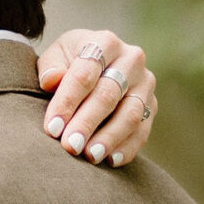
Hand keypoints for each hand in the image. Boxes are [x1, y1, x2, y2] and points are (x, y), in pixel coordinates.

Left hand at [37, 29, 156, 166]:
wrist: (93, 67)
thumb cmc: (69, 63)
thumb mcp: (56, 57)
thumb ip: (51, 68)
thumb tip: (52, 80)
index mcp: (105, 42)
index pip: (85, 74)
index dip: (67, 101)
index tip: (52, 127)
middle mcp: (131, 59)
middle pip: (108, 94)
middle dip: (87, 122)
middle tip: (70, 146)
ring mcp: (145, 83)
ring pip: (131, 113)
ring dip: (109, 137)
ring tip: (90, 156)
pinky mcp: (152, 105)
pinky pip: (143, 130)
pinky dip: (128, 147)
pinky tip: (110, 161)